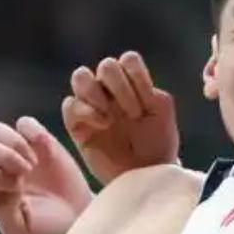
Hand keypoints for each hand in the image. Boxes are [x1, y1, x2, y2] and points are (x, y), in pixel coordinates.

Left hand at [0, 117, 93, 233]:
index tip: (18, 190)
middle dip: (2, 156)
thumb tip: (7, 185)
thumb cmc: (47, 227)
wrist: (78, 216)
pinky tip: (46, 151)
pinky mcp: (40, 141)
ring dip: (14, 143)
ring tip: (34, 162)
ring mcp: (17, 151)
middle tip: (26, 171)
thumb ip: (4, 212)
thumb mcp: (20, 230)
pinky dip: (33, 131)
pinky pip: (24, 122)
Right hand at [62, 51, 179, 185]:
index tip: (148, 103)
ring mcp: (92, 104)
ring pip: (81, 76)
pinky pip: (69, 104)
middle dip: (121, 86)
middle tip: (133, 113)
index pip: (128, 60)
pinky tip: (102, 126)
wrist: (145, 174)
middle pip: (106, 65)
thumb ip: (154, 95)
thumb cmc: (157, 144)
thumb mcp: (163, 117)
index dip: (138, 77)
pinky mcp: (77, 124)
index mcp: (133, 83)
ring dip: (96, 93)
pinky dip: (85, 111)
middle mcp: (110, 89)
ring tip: (110, 117)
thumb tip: (138, 87)